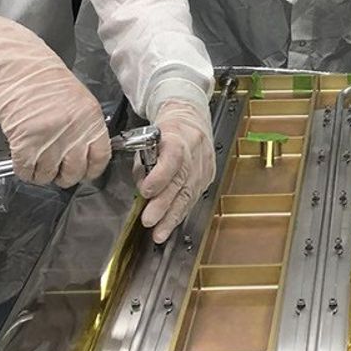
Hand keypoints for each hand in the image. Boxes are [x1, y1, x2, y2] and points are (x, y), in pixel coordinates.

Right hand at [0, 14, 110, 186]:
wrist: (17, 66)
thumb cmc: (45, 81)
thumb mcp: (79, 101)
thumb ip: (85, 128)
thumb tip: (84, 154)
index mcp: (91, 120)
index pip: (99, 159)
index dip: (89, 170)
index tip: (82, 172)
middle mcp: (74, 132)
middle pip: (74, 173)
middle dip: (63, 176)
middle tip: (55, 168)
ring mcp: (49, 139)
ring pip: (48, 176)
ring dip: (41, 173)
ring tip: (36, 160)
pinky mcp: (24, 142)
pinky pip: (26, 171)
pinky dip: (24, 170)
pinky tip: (23, 159)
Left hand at [139, 99, 215, 243]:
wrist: (191, 117)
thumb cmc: (167, 129)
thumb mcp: (150, 139)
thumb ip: (144, 164)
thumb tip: (142, 191)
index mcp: (179, 137)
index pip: (174, 158)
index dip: (160, 177)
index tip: (146, 191)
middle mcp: (195, 152)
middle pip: (181, 181)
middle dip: (164, 205)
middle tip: (149, 221)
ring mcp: (204, 166)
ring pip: (189, 194)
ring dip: (172, 216)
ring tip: (159, 233)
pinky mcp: (208, 176)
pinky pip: (193, 197)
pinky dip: (181, 212)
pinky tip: (171, 225)